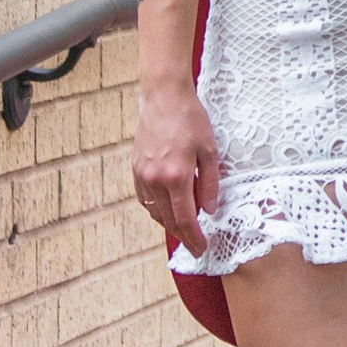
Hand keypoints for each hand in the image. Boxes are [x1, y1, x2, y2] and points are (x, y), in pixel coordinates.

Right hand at [132, 77, 221, 252]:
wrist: (164, 97)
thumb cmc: (191, 120)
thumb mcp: (210, 151)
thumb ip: (210, 184)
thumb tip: (210, 210)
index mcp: (177, 176)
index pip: (186, 219)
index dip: (194, 238)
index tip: (202, 249)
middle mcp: (155, 179)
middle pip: (169, 220)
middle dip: (183, 237)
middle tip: (195, 246)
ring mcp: (142, 175)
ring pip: (155, 212)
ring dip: (170, 224)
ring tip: (185, 230)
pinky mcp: (136, 169)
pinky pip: (145, 199)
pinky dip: (157, 209)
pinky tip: (168, 210)